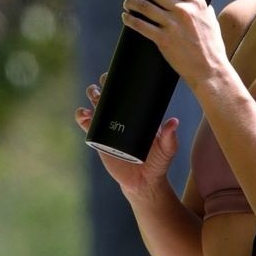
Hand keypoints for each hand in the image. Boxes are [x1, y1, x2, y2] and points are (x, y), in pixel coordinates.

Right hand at [74, 69, 181, 204]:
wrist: (143, 182)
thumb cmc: (158, 163)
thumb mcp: (166, 149)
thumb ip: (170, 138)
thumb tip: (173, 122)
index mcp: (137, 115)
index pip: (128, 93)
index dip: (122, 80)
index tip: (119, 73)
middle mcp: (121, 118)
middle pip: (109, 94)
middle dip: (103, 85)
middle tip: (104, 83)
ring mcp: (108, 127)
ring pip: (96, 105)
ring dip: (92, 96)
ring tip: (94, 95)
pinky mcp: (99, 139)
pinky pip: (87, 125)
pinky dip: (82, 117)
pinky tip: (84, 114)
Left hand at [120, 0, 225, 93]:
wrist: (210, 70)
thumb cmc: (212, 48)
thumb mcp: (212, 23)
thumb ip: (205, 11)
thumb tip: (204, 4)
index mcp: (196, 3)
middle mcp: (183, 10)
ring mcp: (172, 25)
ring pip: (144, 7)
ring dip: (132, 2)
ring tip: (127, 2)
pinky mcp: (163, 40)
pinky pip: (141, 26)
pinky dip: (130, 20)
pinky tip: (126, 18)